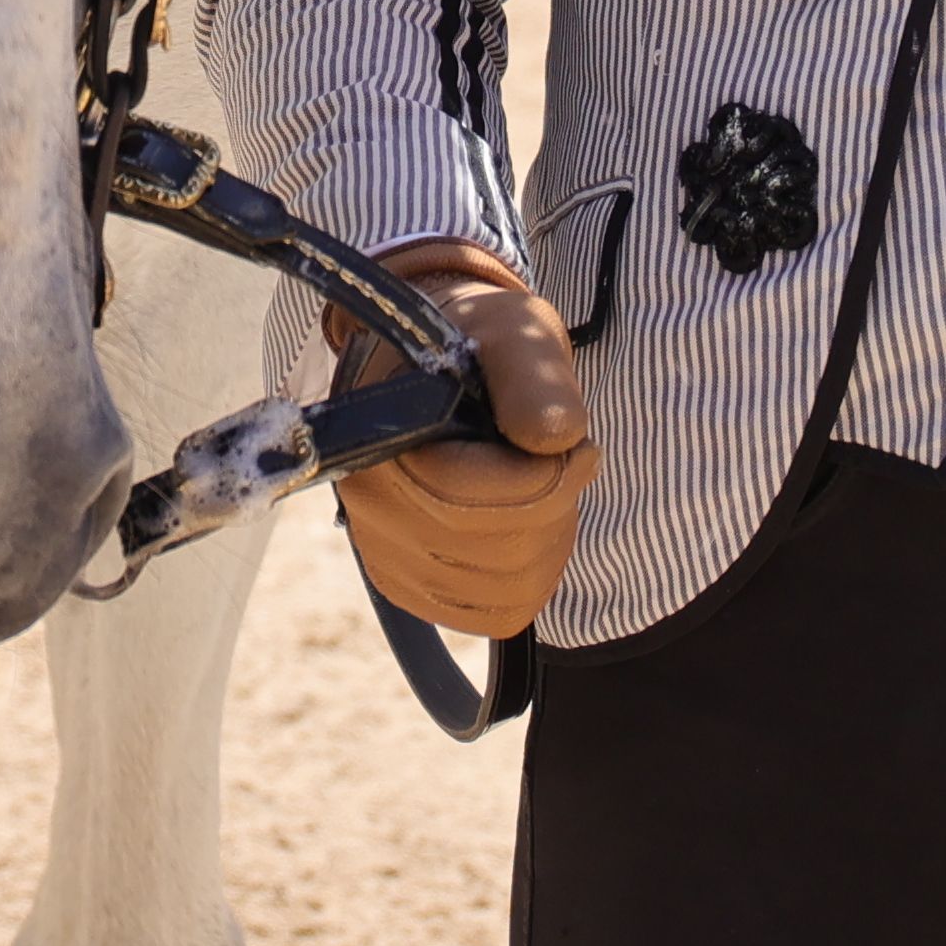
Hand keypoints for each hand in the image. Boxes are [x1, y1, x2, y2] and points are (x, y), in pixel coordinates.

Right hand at [330, 237, 598, 639]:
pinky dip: (530, 572)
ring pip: (508, 588)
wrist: (439, 361)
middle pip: (499, 550)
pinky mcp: (410, 585)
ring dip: (547, 536)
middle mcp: (370, 507)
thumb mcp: (515, 333)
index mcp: (381, 440)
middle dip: (554, 502)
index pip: (473, 500)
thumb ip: (534, 377)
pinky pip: (498, 611)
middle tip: (557, 452)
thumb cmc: (480, 342)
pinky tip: (520, 520)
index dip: (547, 476)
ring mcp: (386, 554)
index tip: (575, 438)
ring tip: (534, 480)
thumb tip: (557, 436)